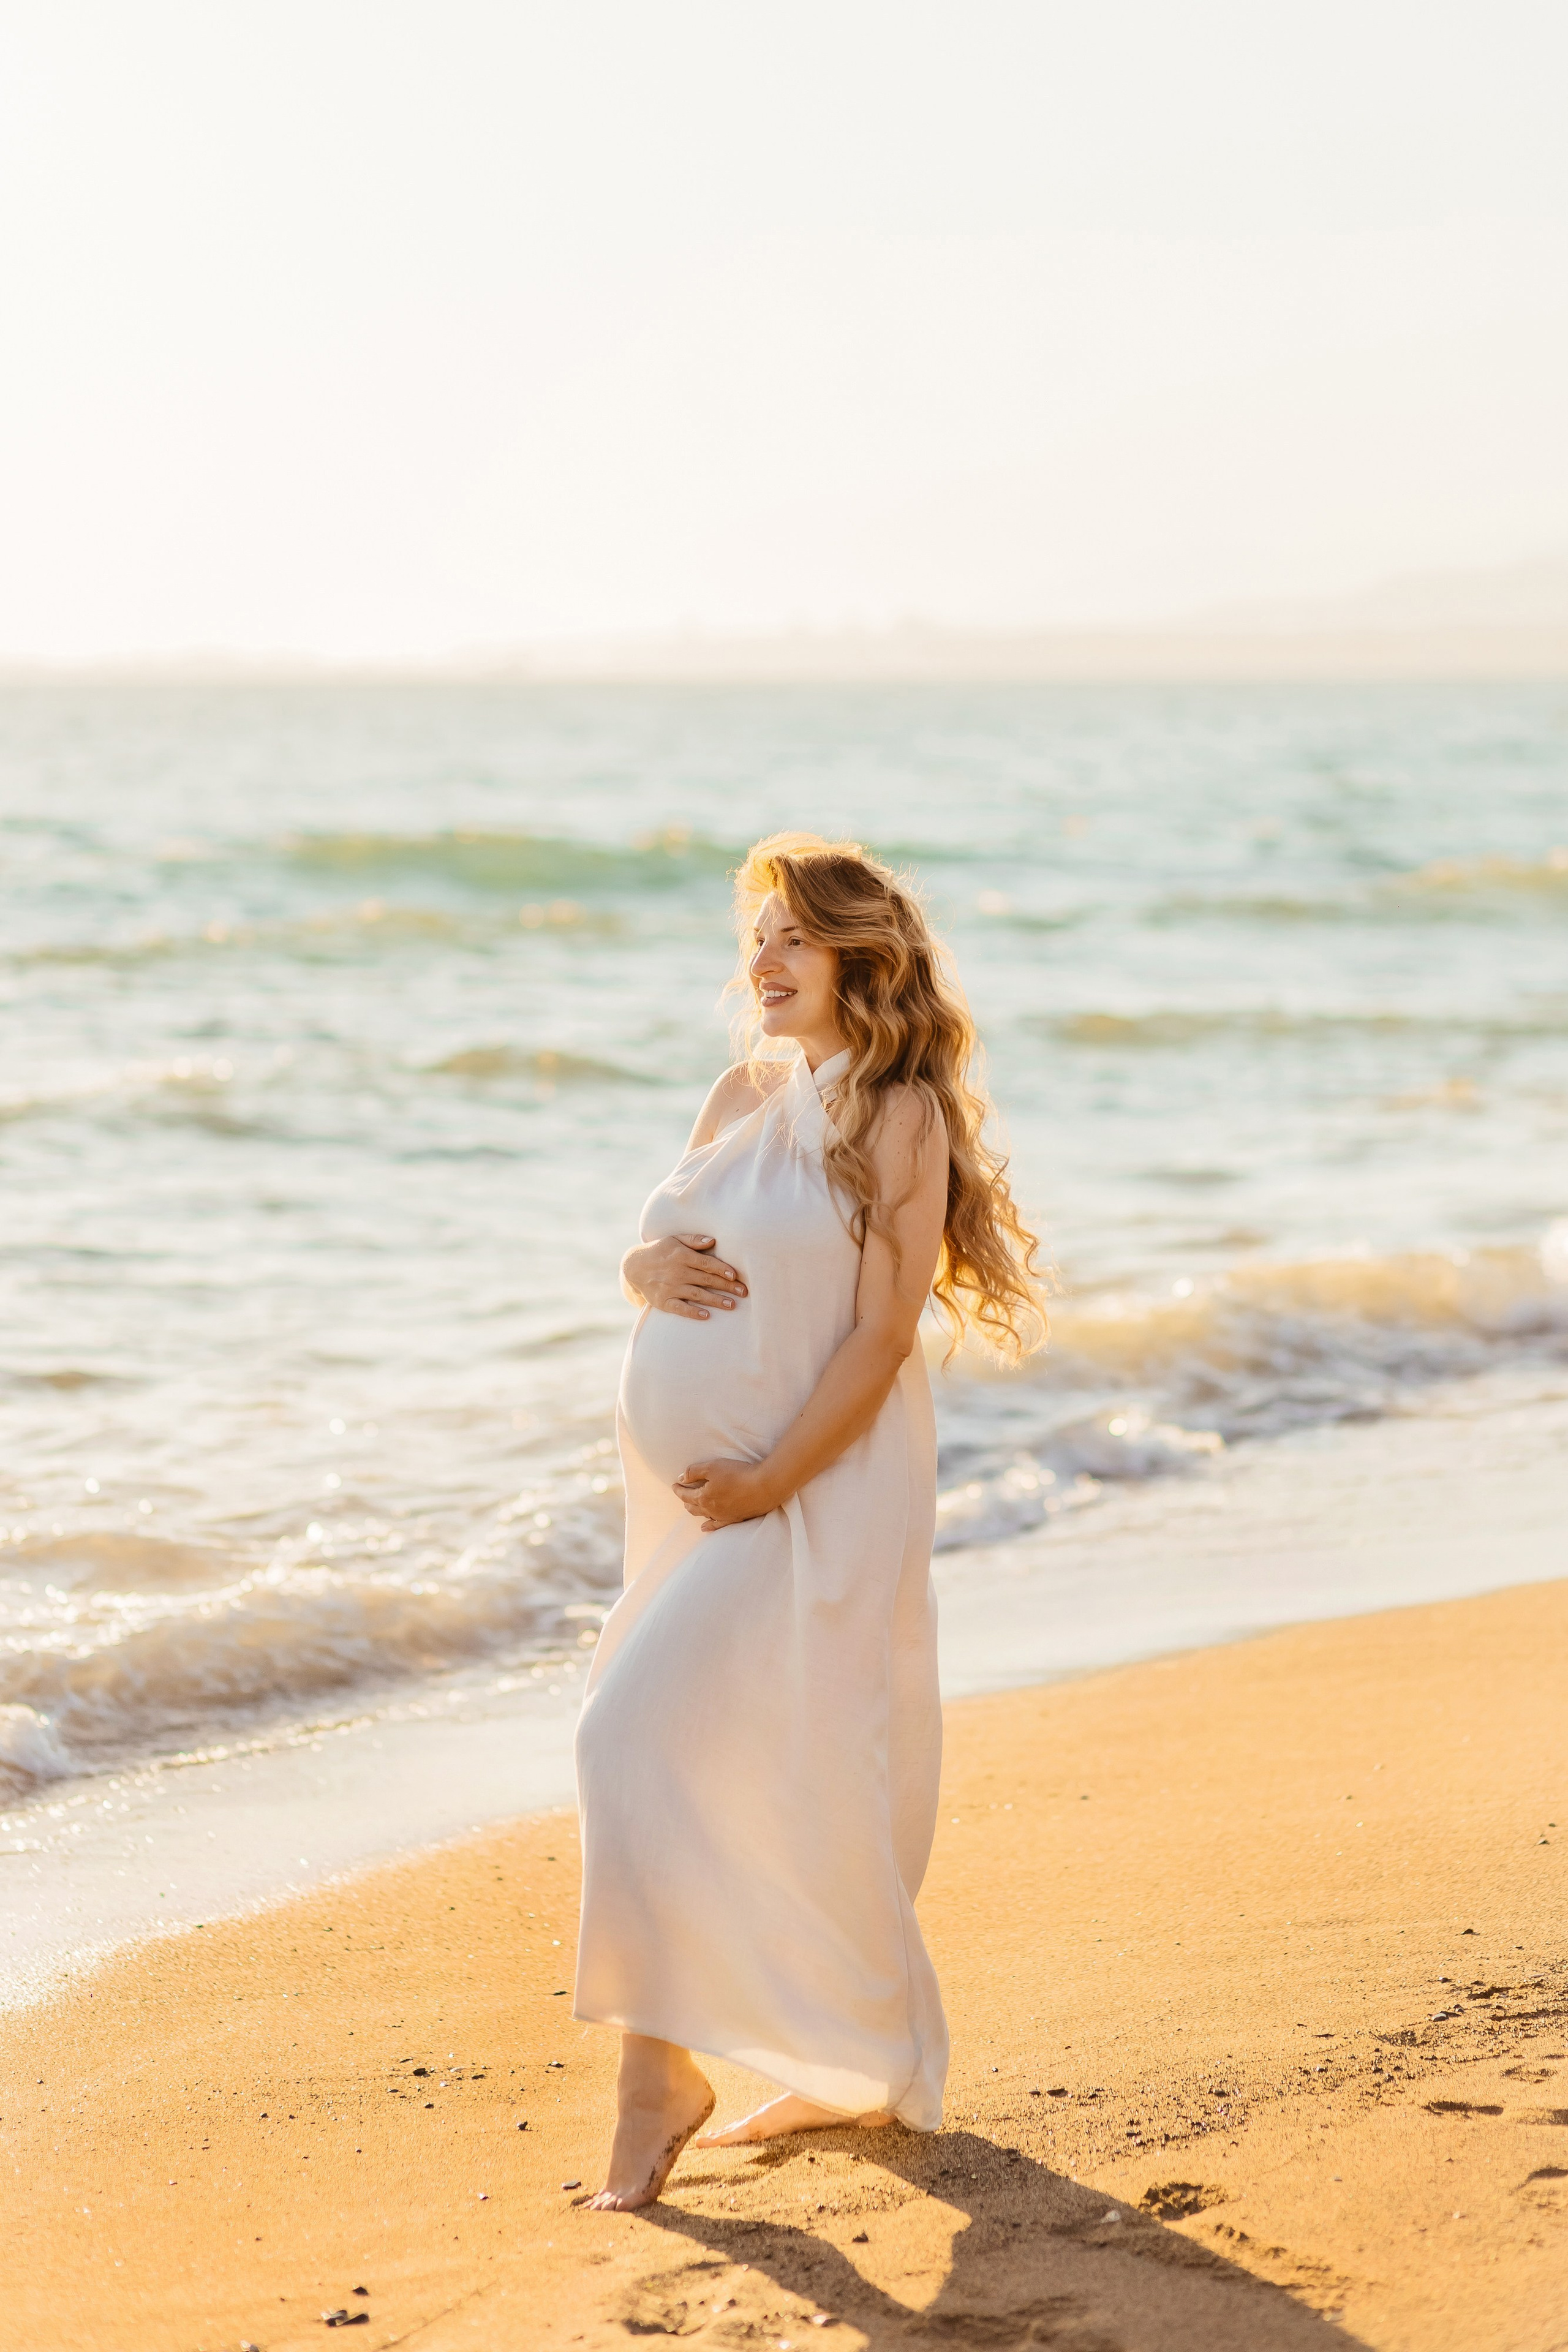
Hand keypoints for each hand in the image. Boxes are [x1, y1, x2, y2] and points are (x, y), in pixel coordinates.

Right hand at [622, 1233, 746, 1319]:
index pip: (706, 1263)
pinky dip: (693, 1312)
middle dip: (726, 1286)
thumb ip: (694, 1239)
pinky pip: (680, 1308)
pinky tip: (706, 1315)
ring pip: (697, 1295)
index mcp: (681, 1256)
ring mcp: (670, 1287)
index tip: (735, 1275)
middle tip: (744, 1292)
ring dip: (715, 1300)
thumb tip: (713, 1240)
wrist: (634, 1268)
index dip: (721, 1269)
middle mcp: (676, 1272)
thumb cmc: (660, 1251)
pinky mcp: (663, 1301)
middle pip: (706, 1279)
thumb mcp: (674, 1240)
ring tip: (732, 1305)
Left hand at [673, 1457, 777, 1530]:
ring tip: (690, 1506)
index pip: (685, 1494)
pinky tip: (704, 1528)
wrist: (764, 1487)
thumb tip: (681, 1478)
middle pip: (692, 1506)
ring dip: (695, 1510)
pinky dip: (709, 1526)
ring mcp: (723, 1516)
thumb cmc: (737, 1474)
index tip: (674, 1484)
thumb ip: (694, 1471)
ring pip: (703, 1516)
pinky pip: (717, 1525)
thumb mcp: (712, 1467)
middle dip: (685, 1499)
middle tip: (682, 1493)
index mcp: (703, 1497)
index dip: (678, 1489)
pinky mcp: (735, 1518)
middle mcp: (710, 1510)